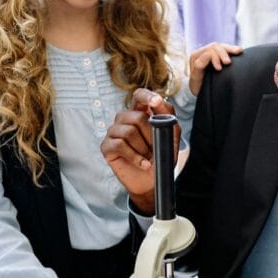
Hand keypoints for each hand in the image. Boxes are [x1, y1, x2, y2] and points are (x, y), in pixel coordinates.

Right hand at [100, 88, 179, 213]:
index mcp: (140, 113)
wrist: (151, 182)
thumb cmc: (159, 158)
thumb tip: (160, 104)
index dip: (147, 96)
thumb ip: (169, 119)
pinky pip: (120, 145)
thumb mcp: (170, 138)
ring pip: (129, 131)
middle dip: (151, 136)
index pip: (140, 95)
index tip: (156, 103)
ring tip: (148, 158)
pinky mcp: (106, 146)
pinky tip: (142, 164)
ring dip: (143, 148)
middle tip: (155, 149)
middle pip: (137, 117)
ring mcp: (113, 131)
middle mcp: (124, 119)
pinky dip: (135, 156)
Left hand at [188, 42, 241, 94]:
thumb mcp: (196, 79)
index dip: (215, 57)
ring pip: (222, 46)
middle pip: (215, 46)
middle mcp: (203, 52)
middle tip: (228, 63)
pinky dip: (233, 50)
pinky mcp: (219, 55)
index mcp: (196, 56)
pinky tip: (240, 51)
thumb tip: (208, 54)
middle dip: (223, 53)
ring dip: (230, 49)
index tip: (219, 69)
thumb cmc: (198, 87)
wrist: (202, 91)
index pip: (208, 51)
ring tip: (239, 52)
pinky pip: (226, 49)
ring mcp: (212, 52)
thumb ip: (199, 67)